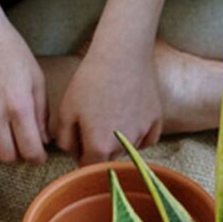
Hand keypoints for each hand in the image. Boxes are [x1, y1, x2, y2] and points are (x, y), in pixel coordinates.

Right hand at [0, 18, 48, 163]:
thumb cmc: (10, 51)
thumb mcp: (36, 79)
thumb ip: (41, 113)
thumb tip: (43, 140)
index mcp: (19, 105)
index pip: (30, 150)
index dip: (38, 158)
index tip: (39, 155)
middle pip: (6, 157)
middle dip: (18, 156)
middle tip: (22, 146)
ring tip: (5, 136)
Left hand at [55, 47, 161, 165]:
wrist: (122, 55)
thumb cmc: (90, 80)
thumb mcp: (66, 110)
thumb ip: (65, 140)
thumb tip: (73, 153)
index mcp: (99, 147)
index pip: (88, 166)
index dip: (81, 155)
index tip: (79, 142)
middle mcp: (124, 147)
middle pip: (108, 159)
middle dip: (99, 148)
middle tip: (93, 123)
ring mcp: (143, 134)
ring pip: (127, 148)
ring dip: (118, 140)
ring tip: (111, 112)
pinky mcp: (157, 122)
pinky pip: (146, 139)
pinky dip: (137, 134)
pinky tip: (129, 116)